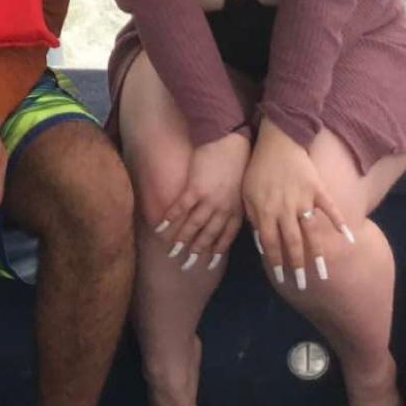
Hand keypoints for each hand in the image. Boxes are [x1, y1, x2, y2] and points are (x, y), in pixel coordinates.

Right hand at [152, 131, 248, 274]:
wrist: (230, 140)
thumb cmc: (238, 161)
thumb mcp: (243, 188)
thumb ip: (236, 206)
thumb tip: (231, 219)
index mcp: (236, 209)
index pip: (225, 236)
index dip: (216, 250)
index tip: (207, 263)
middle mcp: (223, 209)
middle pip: (207, 235)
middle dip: (196, 252)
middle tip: (186, 265)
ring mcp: (209, 199)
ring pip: (193, 225)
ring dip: (181, 240)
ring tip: (172, 252)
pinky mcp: (195, 188)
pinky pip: (181, 208)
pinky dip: (171, 219)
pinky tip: (162, 227)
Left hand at [243, 120, 353, 292]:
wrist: (277, 140)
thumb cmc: (259, 168)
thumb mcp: (247, 193)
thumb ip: (253, 217)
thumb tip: (260, 242)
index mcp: (264, 211)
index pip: (270, 243)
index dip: (276, 261)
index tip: (282, 278)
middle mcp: (284, 208)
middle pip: (291, 242)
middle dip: (298, 266)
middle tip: (304, 285)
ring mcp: (303, 199)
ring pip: (311, 231)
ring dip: (318, 253)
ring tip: (325, 273)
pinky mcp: (317, 188)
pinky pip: (330, 208)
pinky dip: (340, 222)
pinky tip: (348, 239)